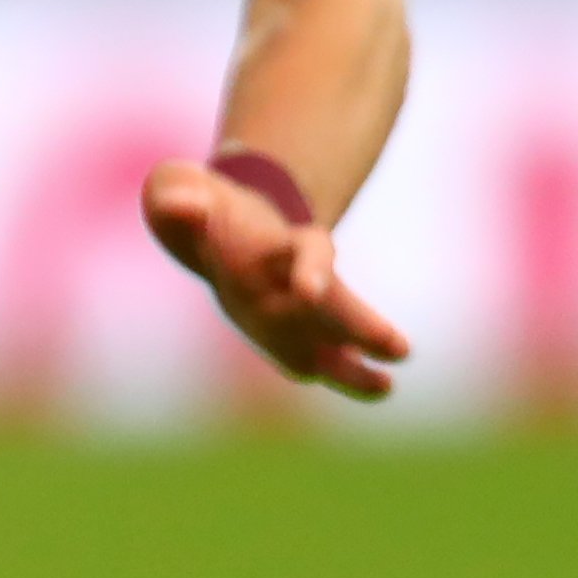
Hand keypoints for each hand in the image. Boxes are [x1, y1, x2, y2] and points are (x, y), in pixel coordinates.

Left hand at [144, 158, 412, 401]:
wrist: (223, 222)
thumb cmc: (202, 206)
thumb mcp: (179, 189)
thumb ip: (178, 196)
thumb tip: (185, 207)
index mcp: (275, 243)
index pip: (305, 254)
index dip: (310, 270)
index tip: (310, 292)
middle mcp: (297, 278)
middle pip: (334, 303)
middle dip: (361, 325)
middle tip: (400, 347)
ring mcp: (299, 311)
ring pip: (334, 338)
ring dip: (359, 362)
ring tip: (389, 385)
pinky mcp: (291, 337)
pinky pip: (314, 359)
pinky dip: (349, 373)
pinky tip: (382, 389)